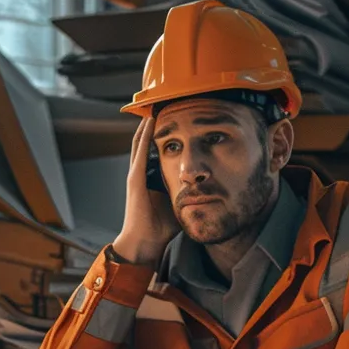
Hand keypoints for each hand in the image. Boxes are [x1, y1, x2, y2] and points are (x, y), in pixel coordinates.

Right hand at [111, 116, 179, 264]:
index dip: (167, 134)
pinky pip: (139, 153)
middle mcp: (142, 173)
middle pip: (147, 142)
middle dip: (157, 124)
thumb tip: (213, 188)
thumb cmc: (161, 228)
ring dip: (148, 125)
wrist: (144, 244)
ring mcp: (136, 175)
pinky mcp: (135, 180)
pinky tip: (150, 123)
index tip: (179, 118)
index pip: (159, 150)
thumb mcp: (180, 204)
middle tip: (168, 105)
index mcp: (152, 178)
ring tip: (158, 106)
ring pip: (140, 142)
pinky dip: (144, 137)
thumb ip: (191, 193)